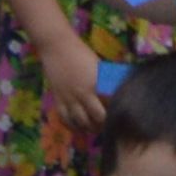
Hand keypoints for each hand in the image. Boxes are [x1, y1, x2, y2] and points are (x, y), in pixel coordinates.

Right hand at [35, 32, 107, 161]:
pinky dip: (72, 126)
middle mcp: (83, 95)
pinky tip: (77, 128)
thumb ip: (106, 80)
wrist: (56, 46)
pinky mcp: (58, 100)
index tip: (119, 116)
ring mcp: (69, 98)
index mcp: (96, 84)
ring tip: (94, 129)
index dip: (115, 113)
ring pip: (80, 122)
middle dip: (103, 124)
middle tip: (108, 125)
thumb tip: (117, 91)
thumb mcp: (98, 66)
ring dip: (89, 128)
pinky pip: (65, 119)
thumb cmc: (80, 53)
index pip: (109, 105)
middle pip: (97, 118)